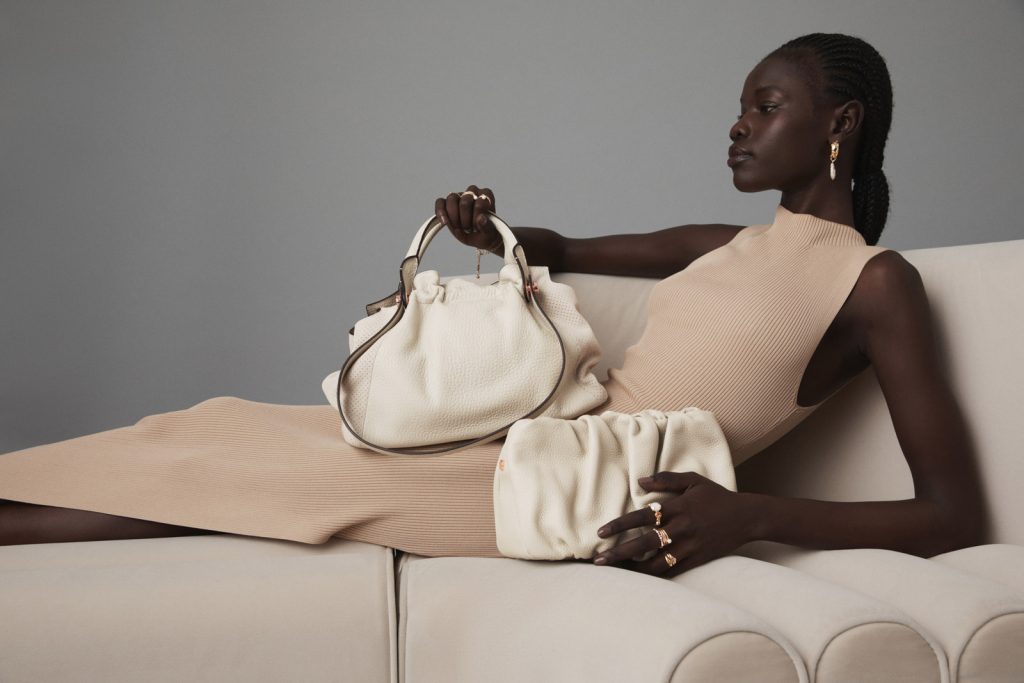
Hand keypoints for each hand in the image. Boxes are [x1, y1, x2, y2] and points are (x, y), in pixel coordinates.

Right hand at [435, 185, 502, 253]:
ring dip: (454, 217)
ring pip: (452, 198)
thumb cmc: (487, 233)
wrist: (480, 237)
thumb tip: (481, 218)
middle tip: (469, 229)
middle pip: (465, 200)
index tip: (479, 228)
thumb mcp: (490, 233)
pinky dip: (440, 212)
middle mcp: (473, 192)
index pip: (480, 201)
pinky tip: (444, 222)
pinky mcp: (448, 203)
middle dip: (465, 219)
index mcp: (486, 195)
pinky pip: (440, 202)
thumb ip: (487, 225)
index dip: (477, 216)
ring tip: (459, 228)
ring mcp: (459, 196)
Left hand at [591, 471, 755, 577]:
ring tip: (614, 571)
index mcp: (678, 507)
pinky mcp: (697, 559)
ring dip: (633, 569)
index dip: (619, 525)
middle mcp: (681, 528)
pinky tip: (638, 576)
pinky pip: (672, 571)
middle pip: (644, 544)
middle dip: (619, 553)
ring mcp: (689, 547)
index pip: (642, 517)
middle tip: (598, 560)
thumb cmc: (717, 496)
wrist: (747, 517)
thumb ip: (666, 479)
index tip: (601, 532)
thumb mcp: (694, 480)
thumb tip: (640, 480)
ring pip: (656, 563)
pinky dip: (654, 574)